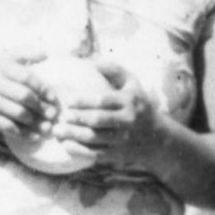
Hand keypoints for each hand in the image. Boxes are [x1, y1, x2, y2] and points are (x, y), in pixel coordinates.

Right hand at [0, 55, 52, 138]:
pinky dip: (24, 133)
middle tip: (53, 114)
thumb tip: (45, 53)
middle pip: (24, 96)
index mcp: (2, 66)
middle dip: (41, 106)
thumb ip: (25, 54)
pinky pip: (9, 127)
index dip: (42, 87)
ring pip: (18, 113)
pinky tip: (35, 136)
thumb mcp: (5, 60)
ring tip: (47, 126)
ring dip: (36, 122)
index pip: (26, 77)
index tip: (53, 97)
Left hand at [47, 62, 161, 168]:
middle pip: (98, 120)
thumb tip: (88, 60)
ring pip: (95, 138)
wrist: (158, 137)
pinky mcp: (118, 154)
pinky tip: (66, 145)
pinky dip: (79, 150)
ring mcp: (123, 139)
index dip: (83, 101)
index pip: (103, 100)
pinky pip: (96, 154)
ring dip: (73, 135)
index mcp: (129, 101)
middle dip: (76, 119)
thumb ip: (112, 69)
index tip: (68, 101)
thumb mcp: (132, 83)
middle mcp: (128, 120)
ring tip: (57, 131)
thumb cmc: (138, 104)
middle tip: (60, 117)